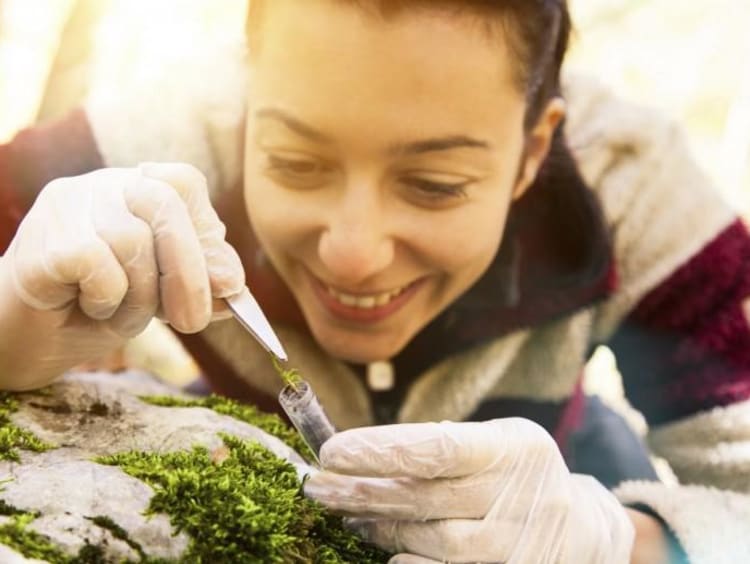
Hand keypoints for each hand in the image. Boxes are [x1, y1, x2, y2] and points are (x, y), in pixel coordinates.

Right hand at [0, 162, 243, 387]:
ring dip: (139, 295)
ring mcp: (67, 205)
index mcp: (134, 189)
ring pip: (133, 240)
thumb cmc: (98, 307)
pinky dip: (105, 299)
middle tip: (193, 322)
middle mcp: (100, 185)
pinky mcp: (42, 238)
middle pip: (164, 203)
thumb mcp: (163, 295)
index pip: (183, 181)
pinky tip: (87, 306)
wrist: (29, 340)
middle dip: (189, 271)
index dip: (206, 232)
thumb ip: (199, 281)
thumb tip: (231, 282)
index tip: (223, 283)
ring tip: (117, 313)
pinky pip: (98, 265)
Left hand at [304, 419, 633, 562]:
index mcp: (514, 448)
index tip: (331, 451)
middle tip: (317, 484)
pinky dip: (407, 563)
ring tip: (346, 512)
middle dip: (361, 490)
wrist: (578, 531)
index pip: (439, 448)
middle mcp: (519, 498)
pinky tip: (384, 551)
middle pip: (425, 498)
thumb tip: (358, 456)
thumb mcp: (492, 444)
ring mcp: (515, 548)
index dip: (381, 450)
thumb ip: (438, 448)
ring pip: (430, 542)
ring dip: (379, 528)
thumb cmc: (517, 475)